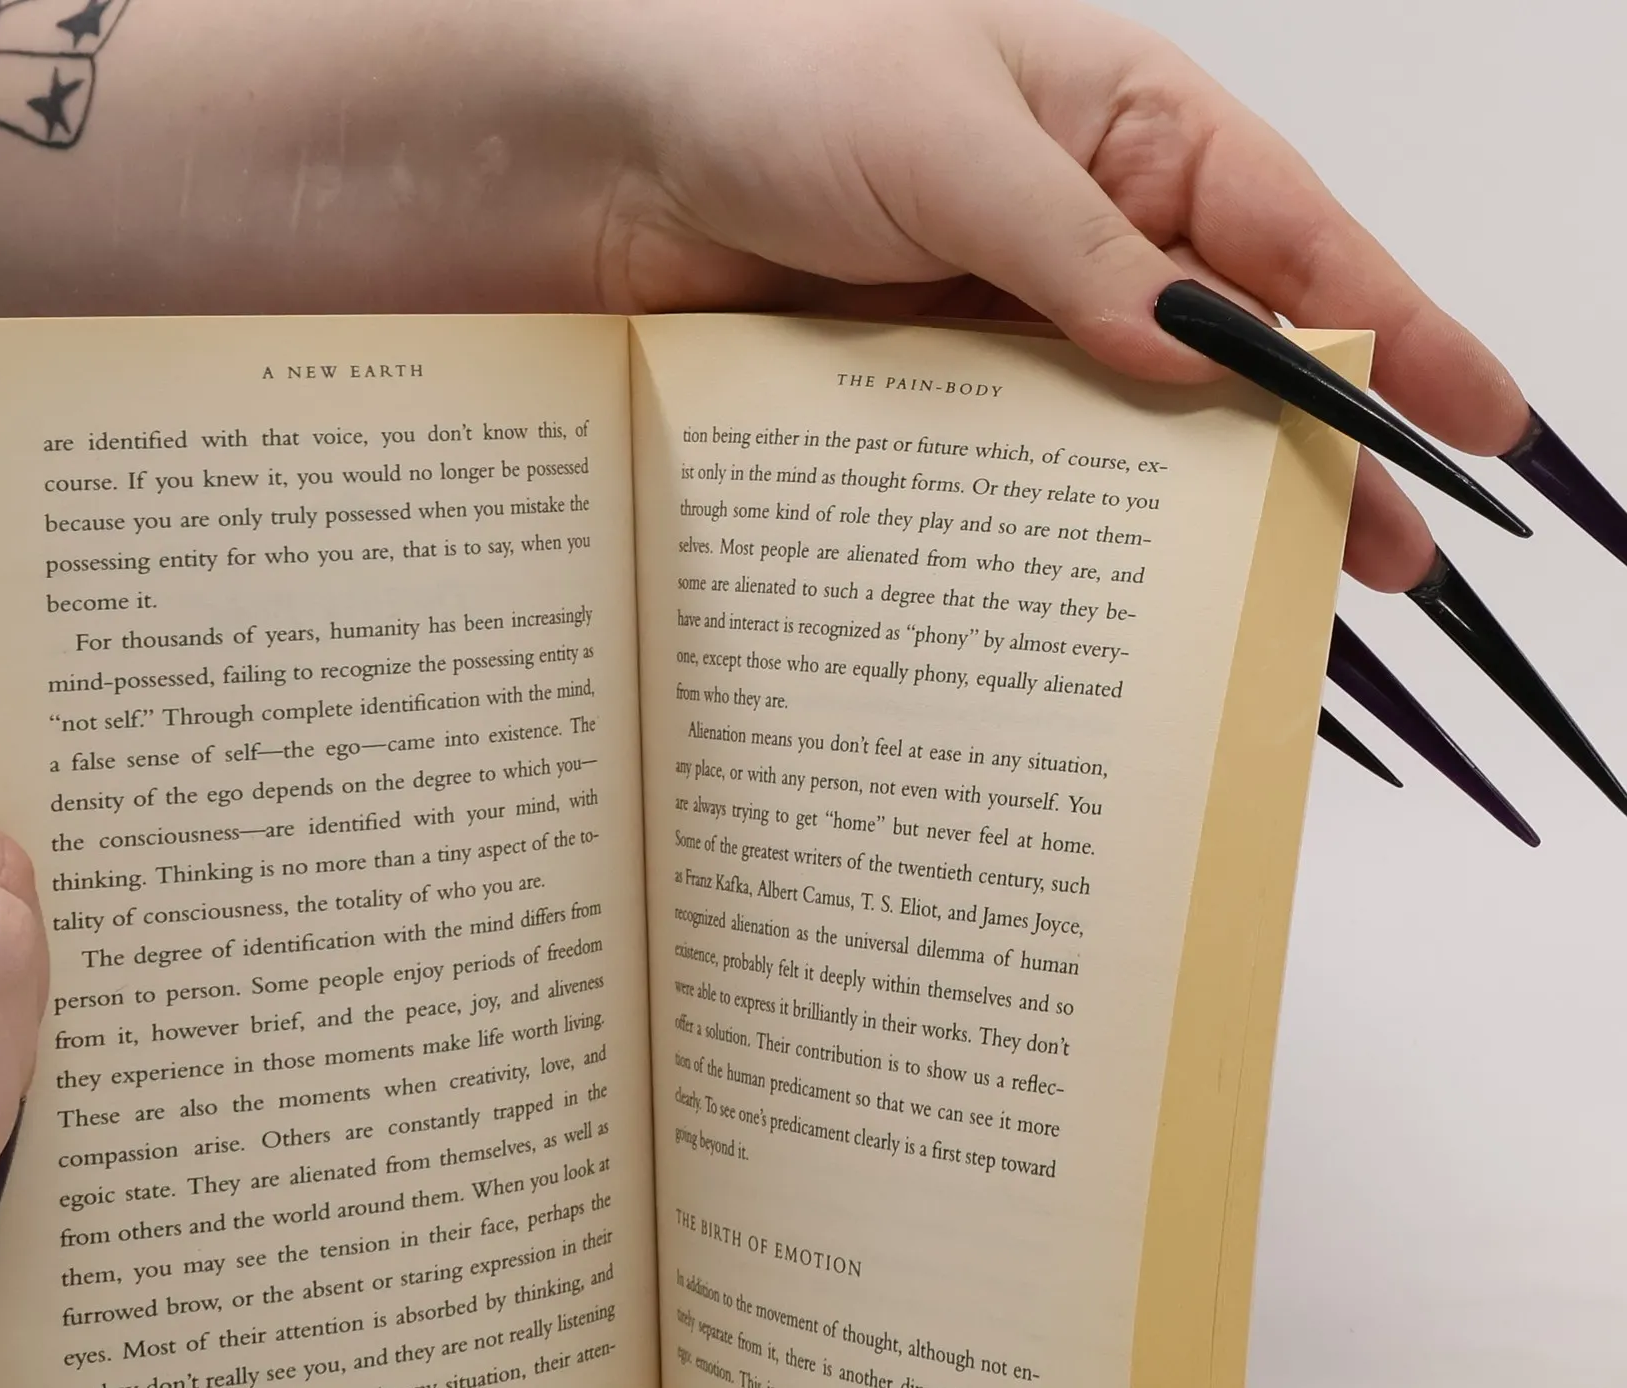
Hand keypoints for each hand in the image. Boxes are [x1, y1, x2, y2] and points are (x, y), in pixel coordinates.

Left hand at [594, 0, 1523, 588]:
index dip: (1394, 328)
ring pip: (1138, 436)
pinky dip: (1069, 538)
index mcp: (1128, 129)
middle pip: (1233, 358)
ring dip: (1199, 518)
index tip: (1478, 421)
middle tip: (1388, 564)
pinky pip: (1024, 480)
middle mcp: (1085, 236)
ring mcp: (1008, 332)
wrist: (599, 161)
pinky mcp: (931, 406)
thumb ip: (1078, 258)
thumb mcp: (951, 144)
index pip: (1292, 236)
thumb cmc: (776, 82)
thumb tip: (1198, 360)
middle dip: (1316, 456)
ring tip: (1271, 616)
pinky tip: (1111, 603)